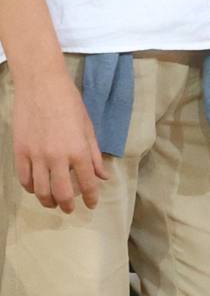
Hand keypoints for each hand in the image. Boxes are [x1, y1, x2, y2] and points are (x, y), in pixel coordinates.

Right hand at [13, 69, 107, 212]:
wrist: (41, 86)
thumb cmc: (69, 103)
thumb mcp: (88, 127)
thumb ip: (94, 154)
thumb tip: (102, 176)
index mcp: (78, 150)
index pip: (86, 182)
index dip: (91, 197)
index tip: (92, 204)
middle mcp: (57, 157)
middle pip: (61, 192)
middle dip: (67, 205)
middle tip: (70, 209)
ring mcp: (36, 156)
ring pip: (40, 190)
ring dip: (48, 201)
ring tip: (54, 203)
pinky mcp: (20, 152)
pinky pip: (24, 179)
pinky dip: (30, 188)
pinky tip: (37, 189)